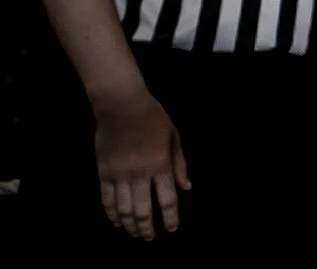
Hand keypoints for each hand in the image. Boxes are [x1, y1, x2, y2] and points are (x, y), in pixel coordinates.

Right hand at [93, 89, 187, 239]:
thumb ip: (179, 164)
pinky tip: (117, 222)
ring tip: (135, 234)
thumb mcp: (173, 137)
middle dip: (147, 228)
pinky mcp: (103, 173)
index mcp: (160, 165)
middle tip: (150, 237)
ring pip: (123, 209)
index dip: (170, 218)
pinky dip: (112, 214)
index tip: (172, 229)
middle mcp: (139, 174)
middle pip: (142, 210)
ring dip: (130, 225)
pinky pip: (107, 199)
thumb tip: (186, 187)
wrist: (121, 106)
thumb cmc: (152, 118)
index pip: (167, 199)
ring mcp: (119, 175)